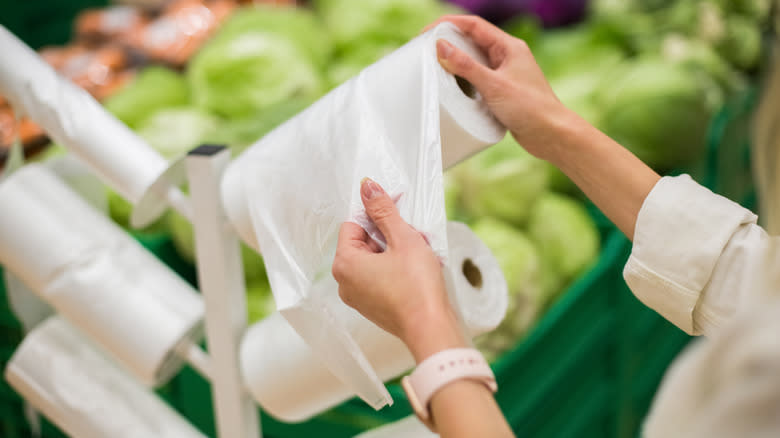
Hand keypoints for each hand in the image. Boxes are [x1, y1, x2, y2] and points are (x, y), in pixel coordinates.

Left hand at [332, 178, 466, 362]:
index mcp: (345, 263)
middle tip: (412, 239)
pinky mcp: (373, 307)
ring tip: (418, 256)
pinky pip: (379, 278)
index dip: (376, 216)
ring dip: (395, 252)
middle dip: (388, 236)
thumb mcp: (403, 239)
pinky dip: (396, 270)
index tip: (397, 215)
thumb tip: (367, 188)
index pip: (353, 224)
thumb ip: (383, 211)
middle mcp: (345, 282)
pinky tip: (416, 271)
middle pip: (363, 242)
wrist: (430, 327)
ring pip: (374, 260)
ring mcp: (358, 297)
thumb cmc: (416, 287)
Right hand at [427, 15, 578, 162]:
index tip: (427, 32)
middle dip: (448, 43)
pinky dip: (463, 81)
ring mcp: (505, 74)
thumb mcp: (493, 85)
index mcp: (509, 47)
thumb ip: (466, 66)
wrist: (551, 135)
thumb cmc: (531, 108)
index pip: (474, 25)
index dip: (448, 24)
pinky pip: (477, 80)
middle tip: (425, 51)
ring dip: (455, 63)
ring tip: (434, 69)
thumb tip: (441, 46)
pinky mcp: (502, 92)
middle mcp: (507, 57)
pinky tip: (453, 89)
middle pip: (472, 41)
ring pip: (474, 62)